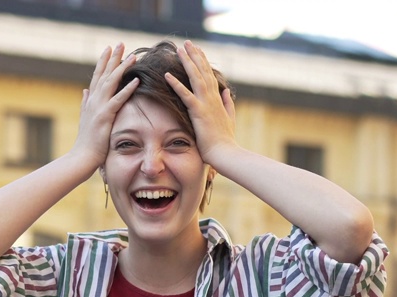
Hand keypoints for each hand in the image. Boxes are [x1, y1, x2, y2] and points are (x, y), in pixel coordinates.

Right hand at [72, 44, 139, 166]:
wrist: (82, 157)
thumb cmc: (86, 141)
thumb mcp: (85, 118)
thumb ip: (86, 103)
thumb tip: (85, 90)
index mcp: (90, 100)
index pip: (97, 76)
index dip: (103, 61)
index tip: (109, 48)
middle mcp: (93, 100)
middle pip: (104, 74)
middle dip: (113, 58)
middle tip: (121, 43)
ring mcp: (98, 107)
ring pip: (111, 82)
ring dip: (122, 68)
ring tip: (132, 56)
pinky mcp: (105, 117)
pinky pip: (118, 100)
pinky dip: (127, 89)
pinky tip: (136, 80)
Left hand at [165, 40, 236, 166]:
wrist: (226, 153)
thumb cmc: (225, 140)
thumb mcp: (229, 118)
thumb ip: (228, 103)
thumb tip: (227, 91)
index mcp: (217, 99)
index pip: (209, 75)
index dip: (203, 62)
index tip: (198, 50)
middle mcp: (212, 98)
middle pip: (203, 71)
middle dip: (195, 55)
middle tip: (187, 43)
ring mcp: (206, 104)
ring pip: (196, 78)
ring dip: (187, 62)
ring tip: (179, 49)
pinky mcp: (199, 112)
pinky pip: (186, 95)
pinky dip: (176, 84)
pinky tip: (167, 75)